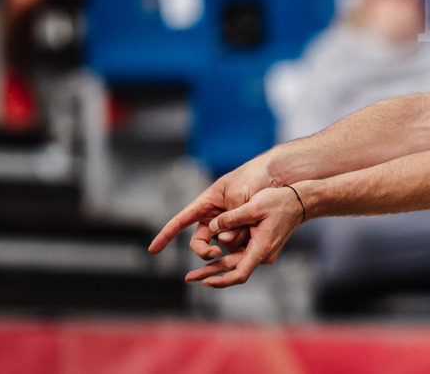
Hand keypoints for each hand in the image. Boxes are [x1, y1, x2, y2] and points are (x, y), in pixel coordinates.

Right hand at [148, 159, 272, 260]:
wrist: (276, 175)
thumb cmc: (253, 179)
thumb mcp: (239, 197)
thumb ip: (230, 220)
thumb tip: (224, 242)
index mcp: (206, 203)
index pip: (180, 221)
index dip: (165, 236)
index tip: (153, 251)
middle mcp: (214, 216)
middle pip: (200, 242)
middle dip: (205, 251)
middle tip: (216, 254)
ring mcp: (227, 224)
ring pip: (222, 244)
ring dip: (234, 241)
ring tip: (250, 226)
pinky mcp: (242, 230)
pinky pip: (238, 244)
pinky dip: (245, 242)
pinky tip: (255, 233)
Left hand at [181, 185, 304, 287]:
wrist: (300, 201)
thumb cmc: (278, 201)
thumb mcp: (253, 206)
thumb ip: (231, 218)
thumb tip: (211, 229)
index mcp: (261, 248)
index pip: (239, 274)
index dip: (221, 281)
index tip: (204, 282)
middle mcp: (263, 255)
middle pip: (233, 270)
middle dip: (210, 274)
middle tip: (189, 278)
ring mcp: (264, 252)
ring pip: (237, 262)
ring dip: (217, 265)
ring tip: (196, 272)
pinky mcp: (263, 247)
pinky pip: (243, 255)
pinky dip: (228, 256)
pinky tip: (215, 255)